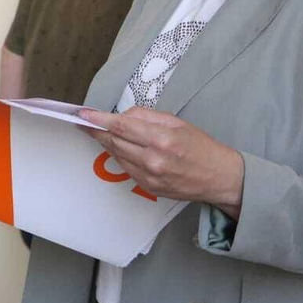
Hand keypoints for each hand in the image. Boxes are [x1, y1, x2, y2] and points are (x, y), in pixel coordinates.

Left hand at [78, 107, 244, 216]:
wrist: (219, 177)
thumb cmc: (201, 146)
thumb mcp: (177, 122)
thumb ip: (147, 117)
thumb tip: (122, 116)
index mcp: (162, 139)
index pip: (121, 127)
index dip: (99, 120)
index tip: (83, 115)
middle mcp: (153, 160)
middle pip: (114, 142)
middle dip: (97, 131)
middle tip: (85, 122)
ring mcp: (150, 177)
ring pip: (117, 155)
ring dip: (108, 143)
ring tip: (102, 132)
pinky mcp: (149, 188)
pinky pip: (126, 168)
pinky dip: (121, 156)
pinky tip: (121, 148)